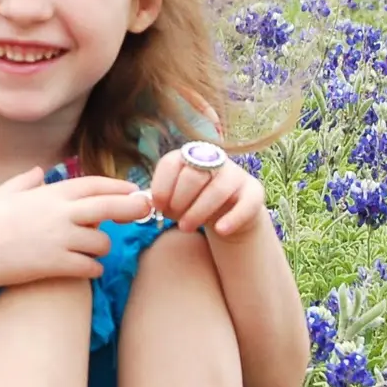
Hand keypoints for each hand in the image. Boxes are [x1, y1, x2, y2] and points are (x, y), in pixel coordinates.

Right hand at [0, 167, 154, 285]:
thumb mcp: (1, 194)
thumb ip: (24, 181)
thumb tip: (38, 172)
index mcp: (49, 194)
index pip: (94, 185)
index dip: (118, 187)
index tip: (133, 191)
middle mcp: (60, 214)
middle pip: (110, 207)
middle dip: (132, 208)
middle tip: (144, 212)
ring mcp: (60, 240)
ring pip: (102, 243)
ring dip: (101, 248)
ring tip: (91, 251)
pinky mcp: (57, 265)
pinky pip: (90, 267)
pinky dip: (92, 268)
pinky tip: (85, 268)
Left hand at [150, 144, 266, 238]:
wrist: (226, 214)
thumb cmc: (192, 203)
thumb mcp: (172, 200)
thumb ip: (155, 202)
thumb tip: (132, 210)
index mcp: (188, 155)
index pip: (171, 163)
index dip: (161, 187)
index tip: (158, 207)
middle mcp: (214, 159)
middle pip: (193, 176)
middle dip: (179, 201)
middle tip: (173, 220)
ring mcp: (236, 174)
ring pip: (217, 190)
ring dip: (198, 212)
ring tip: (186, 228)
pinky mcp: (254, 192)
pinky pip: (246, 204)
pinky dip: (232, 218)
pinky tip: (220, 230)